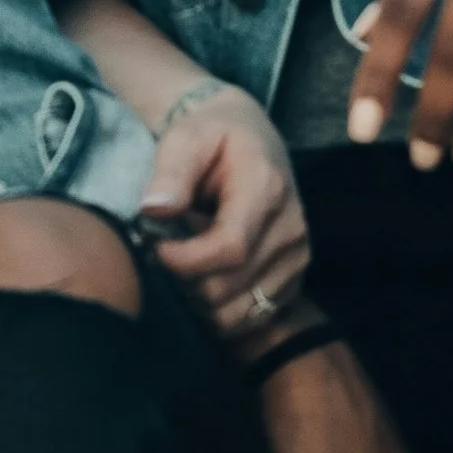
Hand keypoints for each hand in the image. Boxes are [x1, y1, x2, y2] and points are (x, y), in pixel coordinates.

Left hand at [137, 82, 308, 341]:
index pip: (229, 249)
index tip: (156, 246)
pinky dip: (221, 309)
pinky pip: (253, 317)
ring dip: (200, 300)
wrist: (249, 136)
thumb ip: (171, 171)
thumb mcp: (186, 137)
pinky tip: (205, 277)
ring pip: (239, 312)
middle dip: (185, 280)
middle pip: (230, 287)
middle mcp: (292, 228)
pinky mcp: (294, 277)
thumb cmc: (211, 135)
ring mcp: (297, 257)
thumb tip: (155, 209)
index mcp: (268, 189)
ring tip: (186, 265)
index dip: (184, 260)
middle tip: (166, 253)